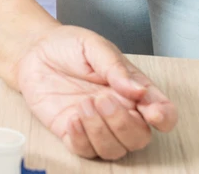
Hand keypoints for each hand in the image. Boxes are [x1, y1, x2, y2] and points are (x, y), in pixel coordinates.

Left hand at [17, 25, 176, 160]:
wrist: (34, 50)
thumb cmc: (69, 46)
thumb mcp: (94, 46)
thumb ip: (115, 67)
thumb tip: (138, 90)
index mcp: (134, 90)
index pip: (163, 112)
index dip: (164, 118)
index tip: (152, 113)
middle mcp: (120, 111)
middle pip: (139, 138)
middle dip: (123, 124)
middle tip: (101, 99)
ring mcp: (97, 125)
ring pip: (114, 150)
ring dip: (100, 132)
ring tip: (83, 104)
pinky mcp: (72, 132)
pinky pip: (85, 151)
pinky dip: (81, 139)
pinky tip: (72, 118)